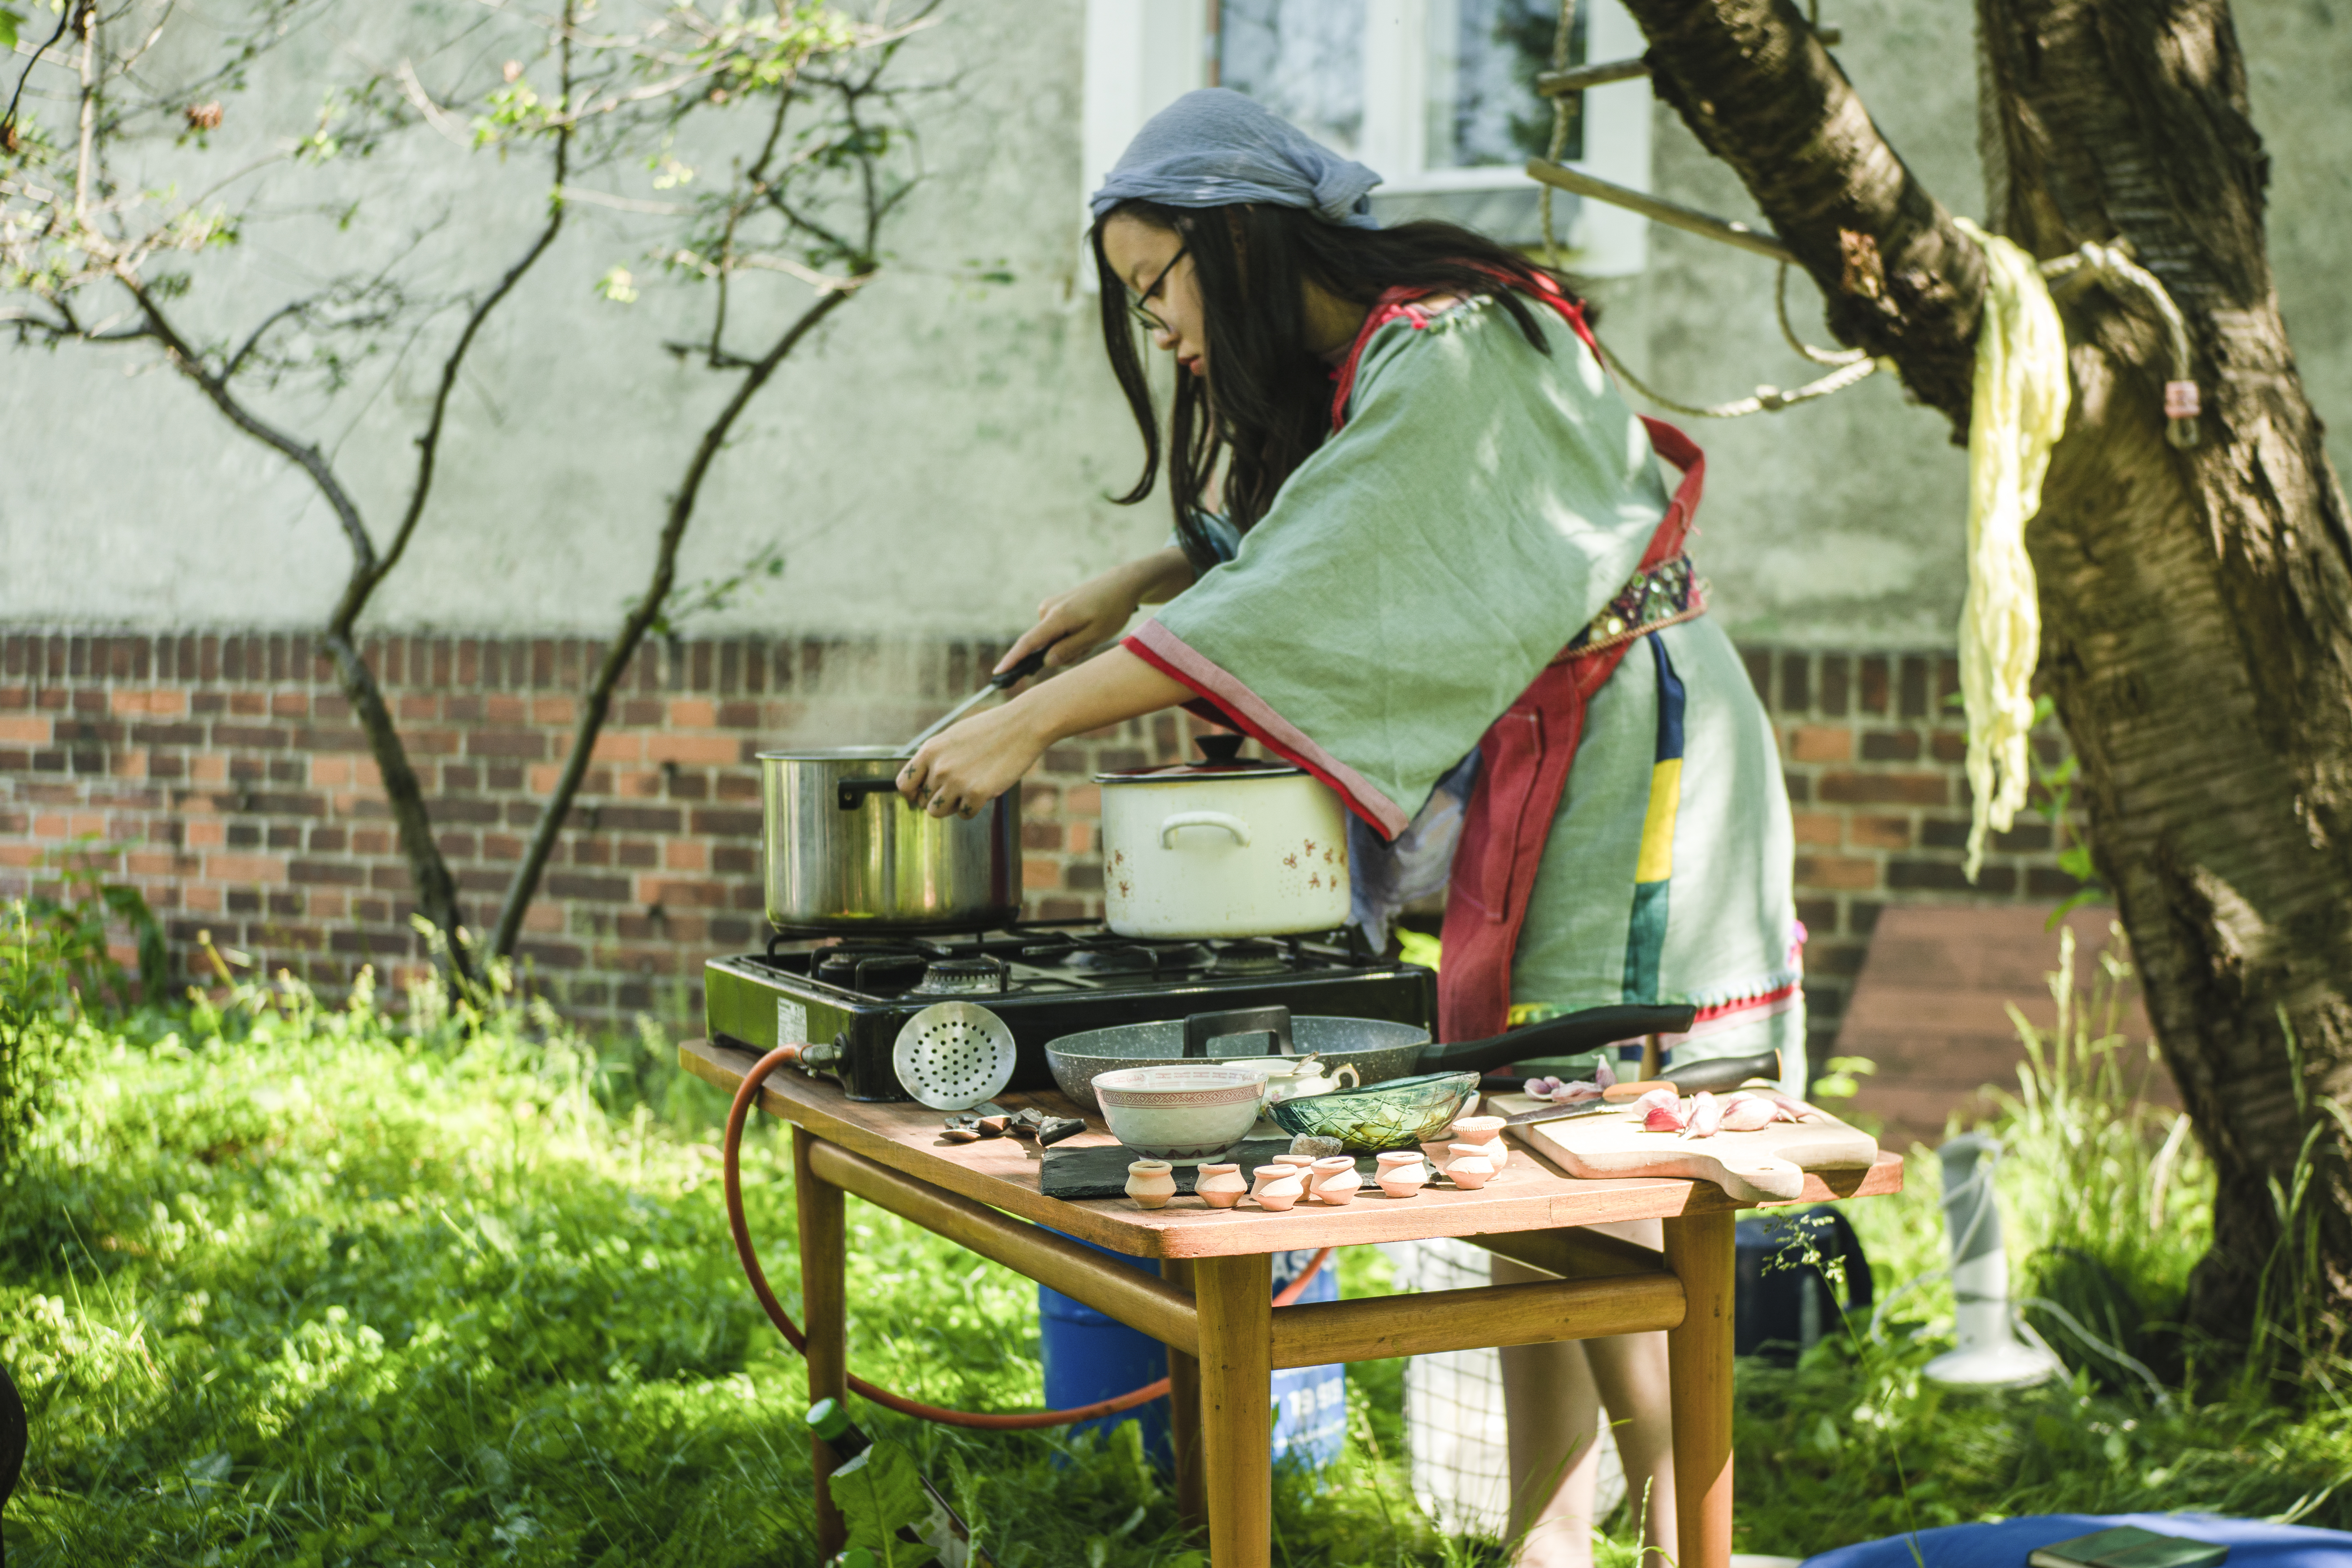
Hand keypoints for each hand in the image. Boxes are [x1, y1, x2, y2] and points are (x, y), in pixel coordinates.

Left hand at [897, 700, 1047, 818]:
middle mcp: (939, 767)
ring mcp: (957, 781)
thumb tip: (923, 781)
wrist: (1021, 726)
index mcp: (930, 750)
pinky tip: (983, 792)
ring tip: (967, 791)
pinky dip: (972, 808)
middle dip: (938, 798)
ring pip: (938, 812)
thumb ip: (935, 757)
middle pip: (923, 801)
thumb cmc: (990, 730)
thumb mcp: (953, 737)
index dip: (912, 794)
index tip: (921, 795)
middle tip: (957, 788)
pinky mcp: (977, 793)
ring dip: (951, 806)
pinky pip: (964, 815)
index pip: (904, 784)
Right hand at [995, 549, 1192, 679]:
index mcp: (1057, 617)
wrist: (1120, 584)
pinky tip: (1086, 626)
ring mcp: (1049, 606)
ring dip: (1069, 644)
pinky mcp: (1054, 606)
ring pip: (1051, 640)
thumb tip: (1045, 661)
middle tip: (1088, 645)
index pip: (1029, 642)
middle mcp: (1047, 609)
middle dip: (1063, 653)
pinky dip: (1069, 635)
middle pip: (1043, 646)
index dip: (1013, 659)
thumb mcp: (1095, 635)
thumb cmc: (1111, 610)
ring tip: (1091, 632)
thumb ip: (1069, 649)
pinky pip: (1055, 631)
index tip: (998, 673)